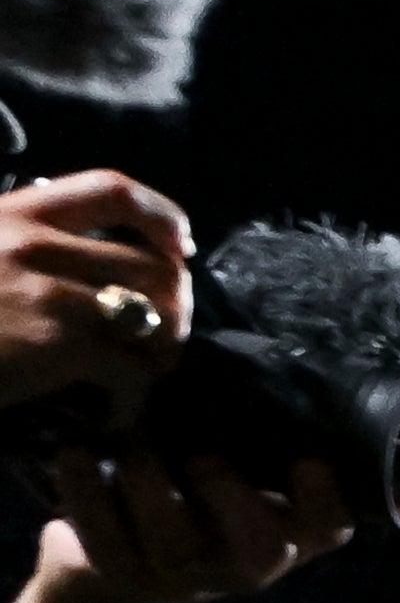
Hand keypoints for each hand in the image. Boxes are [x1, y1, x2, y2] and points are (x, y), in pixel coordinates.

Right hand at [0, 174, 189, 412]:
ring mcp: (48, 291)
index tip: (180, 246)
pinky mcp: (55, 342)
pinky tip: (114, 413)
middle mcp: (35, 242)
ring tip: (140, 374)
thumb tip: (84, 264)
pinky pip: (132, 369)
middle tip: (162, 340)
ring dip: (163, 352)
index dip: (164, 216)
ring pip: (157, 315)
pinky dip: (134, 397)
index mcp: (14, 213)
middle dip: (176, 306)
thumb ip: (24, 248)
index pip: (113, 190)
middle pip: (155, 264)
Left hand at [36, 441, 344, 602]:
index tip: (310, 462)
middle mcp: (243, 563)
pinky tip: (74, 453)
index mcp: (284, 531)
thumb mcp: (234, 465)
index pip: (328, 528)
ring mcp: (184, 578)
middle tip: (199, 454)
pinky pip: (104, 538)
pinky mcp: (124, 576)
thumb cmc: (191, 490)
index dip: (325, 501)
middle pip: (262, 549)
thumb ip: (252, 435)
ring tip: (125, 439)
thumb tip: (258, 366)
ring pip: (173, 539)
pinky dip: (85, 490)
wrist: (124, 557)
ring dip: (146, 478)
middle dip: (231, 496)